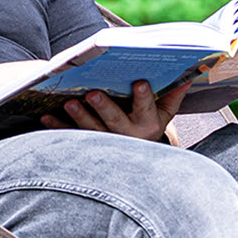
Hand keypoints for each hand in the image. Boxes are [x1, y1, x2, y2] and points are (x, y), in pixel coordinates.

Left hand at [41, 79, 189, 142]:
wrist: (137, 165)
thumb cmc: (149, 125)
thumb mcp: (165, 113)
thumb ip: (174, 95)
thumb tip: (191, 72)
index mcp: (148, 124)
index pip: (147, 108)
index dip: (144, 96)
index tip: (141, 82)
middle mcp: (128, 135)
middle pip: (115, 121)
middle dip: (104, 106)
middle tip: (93, 93)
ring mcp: (106, 142)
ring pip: (92, 129)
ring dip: (79, 116)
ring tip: (69, 102)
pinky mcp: (87, 145)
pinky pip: (71, 135)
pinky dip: (57, 125)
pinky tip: (46, 114)